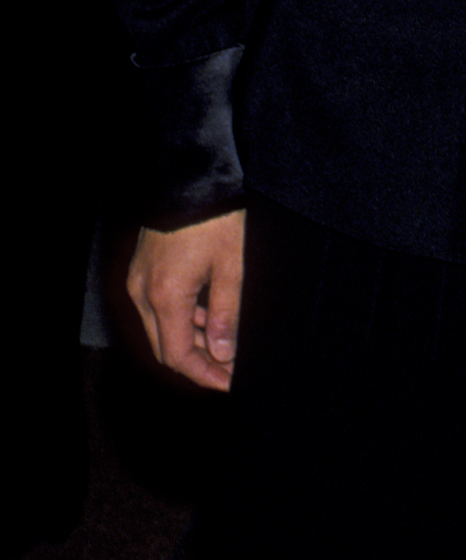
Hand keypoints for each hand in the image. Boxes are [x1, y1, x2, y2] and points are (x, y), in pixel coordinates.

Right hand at [126, 212, 245, 389]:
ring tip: (225, 345)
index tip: (230, 382)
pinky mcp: (142, 268)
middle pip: (165, 348)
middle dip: (198, 363)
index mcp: (165, 297)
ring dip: (191, 341)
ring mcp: (139, 280)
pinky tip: (208, 317)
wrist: (189, 176)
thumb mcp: (232, 266)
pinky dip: (182, 319)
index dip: (205, 375)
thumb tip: (223, 354)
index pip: (179, 356)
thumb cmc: (214, 217)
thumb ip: (226, 314)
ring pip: (160, 329)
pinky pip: (157, 308)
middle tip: (229, 369)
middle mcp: (143, 293)